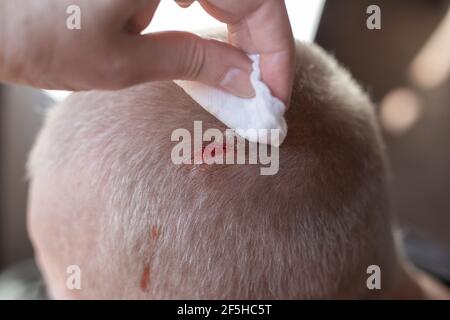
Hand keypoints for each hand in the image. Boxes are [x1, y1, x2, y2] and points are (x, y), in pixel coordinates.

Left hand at [0, 0, 293, 101]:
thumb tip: (247, 81)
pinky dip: (213, 13)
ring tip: (239, 75)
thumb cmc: (38, 36)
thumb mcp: (125, 61)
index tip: (276, 94)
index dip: (275, 49)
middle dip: (261, 43)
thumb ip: (196, 62)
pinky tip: (210, 40)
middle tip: (261, 92)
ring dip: (240, 29)